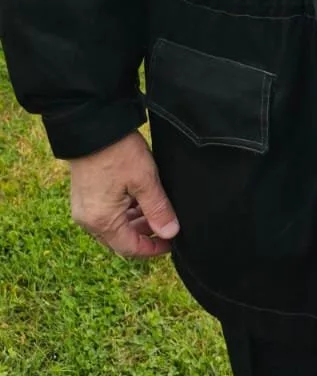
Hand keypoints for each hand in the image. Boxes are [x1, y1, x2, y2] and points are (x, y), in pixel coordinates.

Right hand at [68, 130, 179, 258]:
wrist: (92, 126)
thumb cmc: (117, 152)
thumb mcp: (145, 180)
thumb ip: (158, 209)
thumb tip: (171, 233)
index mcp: (102, 221)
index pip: (130, 249)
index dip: (153, 249)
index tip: (172, 243)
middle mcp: (88, 220)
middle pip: (120, 240)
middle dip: (145, 236)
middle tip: (168, 225)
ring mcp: (84, 208)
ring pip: (114, 226)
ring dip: (135, 223)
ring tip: (158, 210)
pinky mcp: (85, 195)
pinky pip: (106, 213)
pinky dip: (124, 212)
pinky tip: (141, 200)